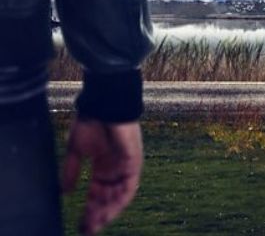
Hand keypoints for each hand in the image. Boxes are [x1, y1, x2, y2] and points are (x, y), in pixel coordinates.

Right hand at [62, 119, 142, 235]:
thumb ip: (72, 171)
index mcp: (104, 165)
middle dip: (98, 215)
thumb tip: (65, 192)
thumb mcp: (76, 150)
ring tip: (95, 224)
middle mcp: (117, 168)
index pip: (99, 193)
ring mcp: (127, 165)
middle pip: (109, 198)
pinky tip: (108, 211)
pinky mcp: (134, 162)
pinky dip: (119, 201)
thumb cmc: (91, 122)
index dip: (91, 208)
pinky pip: (129, 187)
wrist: (104, 104)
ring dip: (108, 212)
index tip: (81, 222)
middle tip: (87, 229)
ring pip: (119, 196)